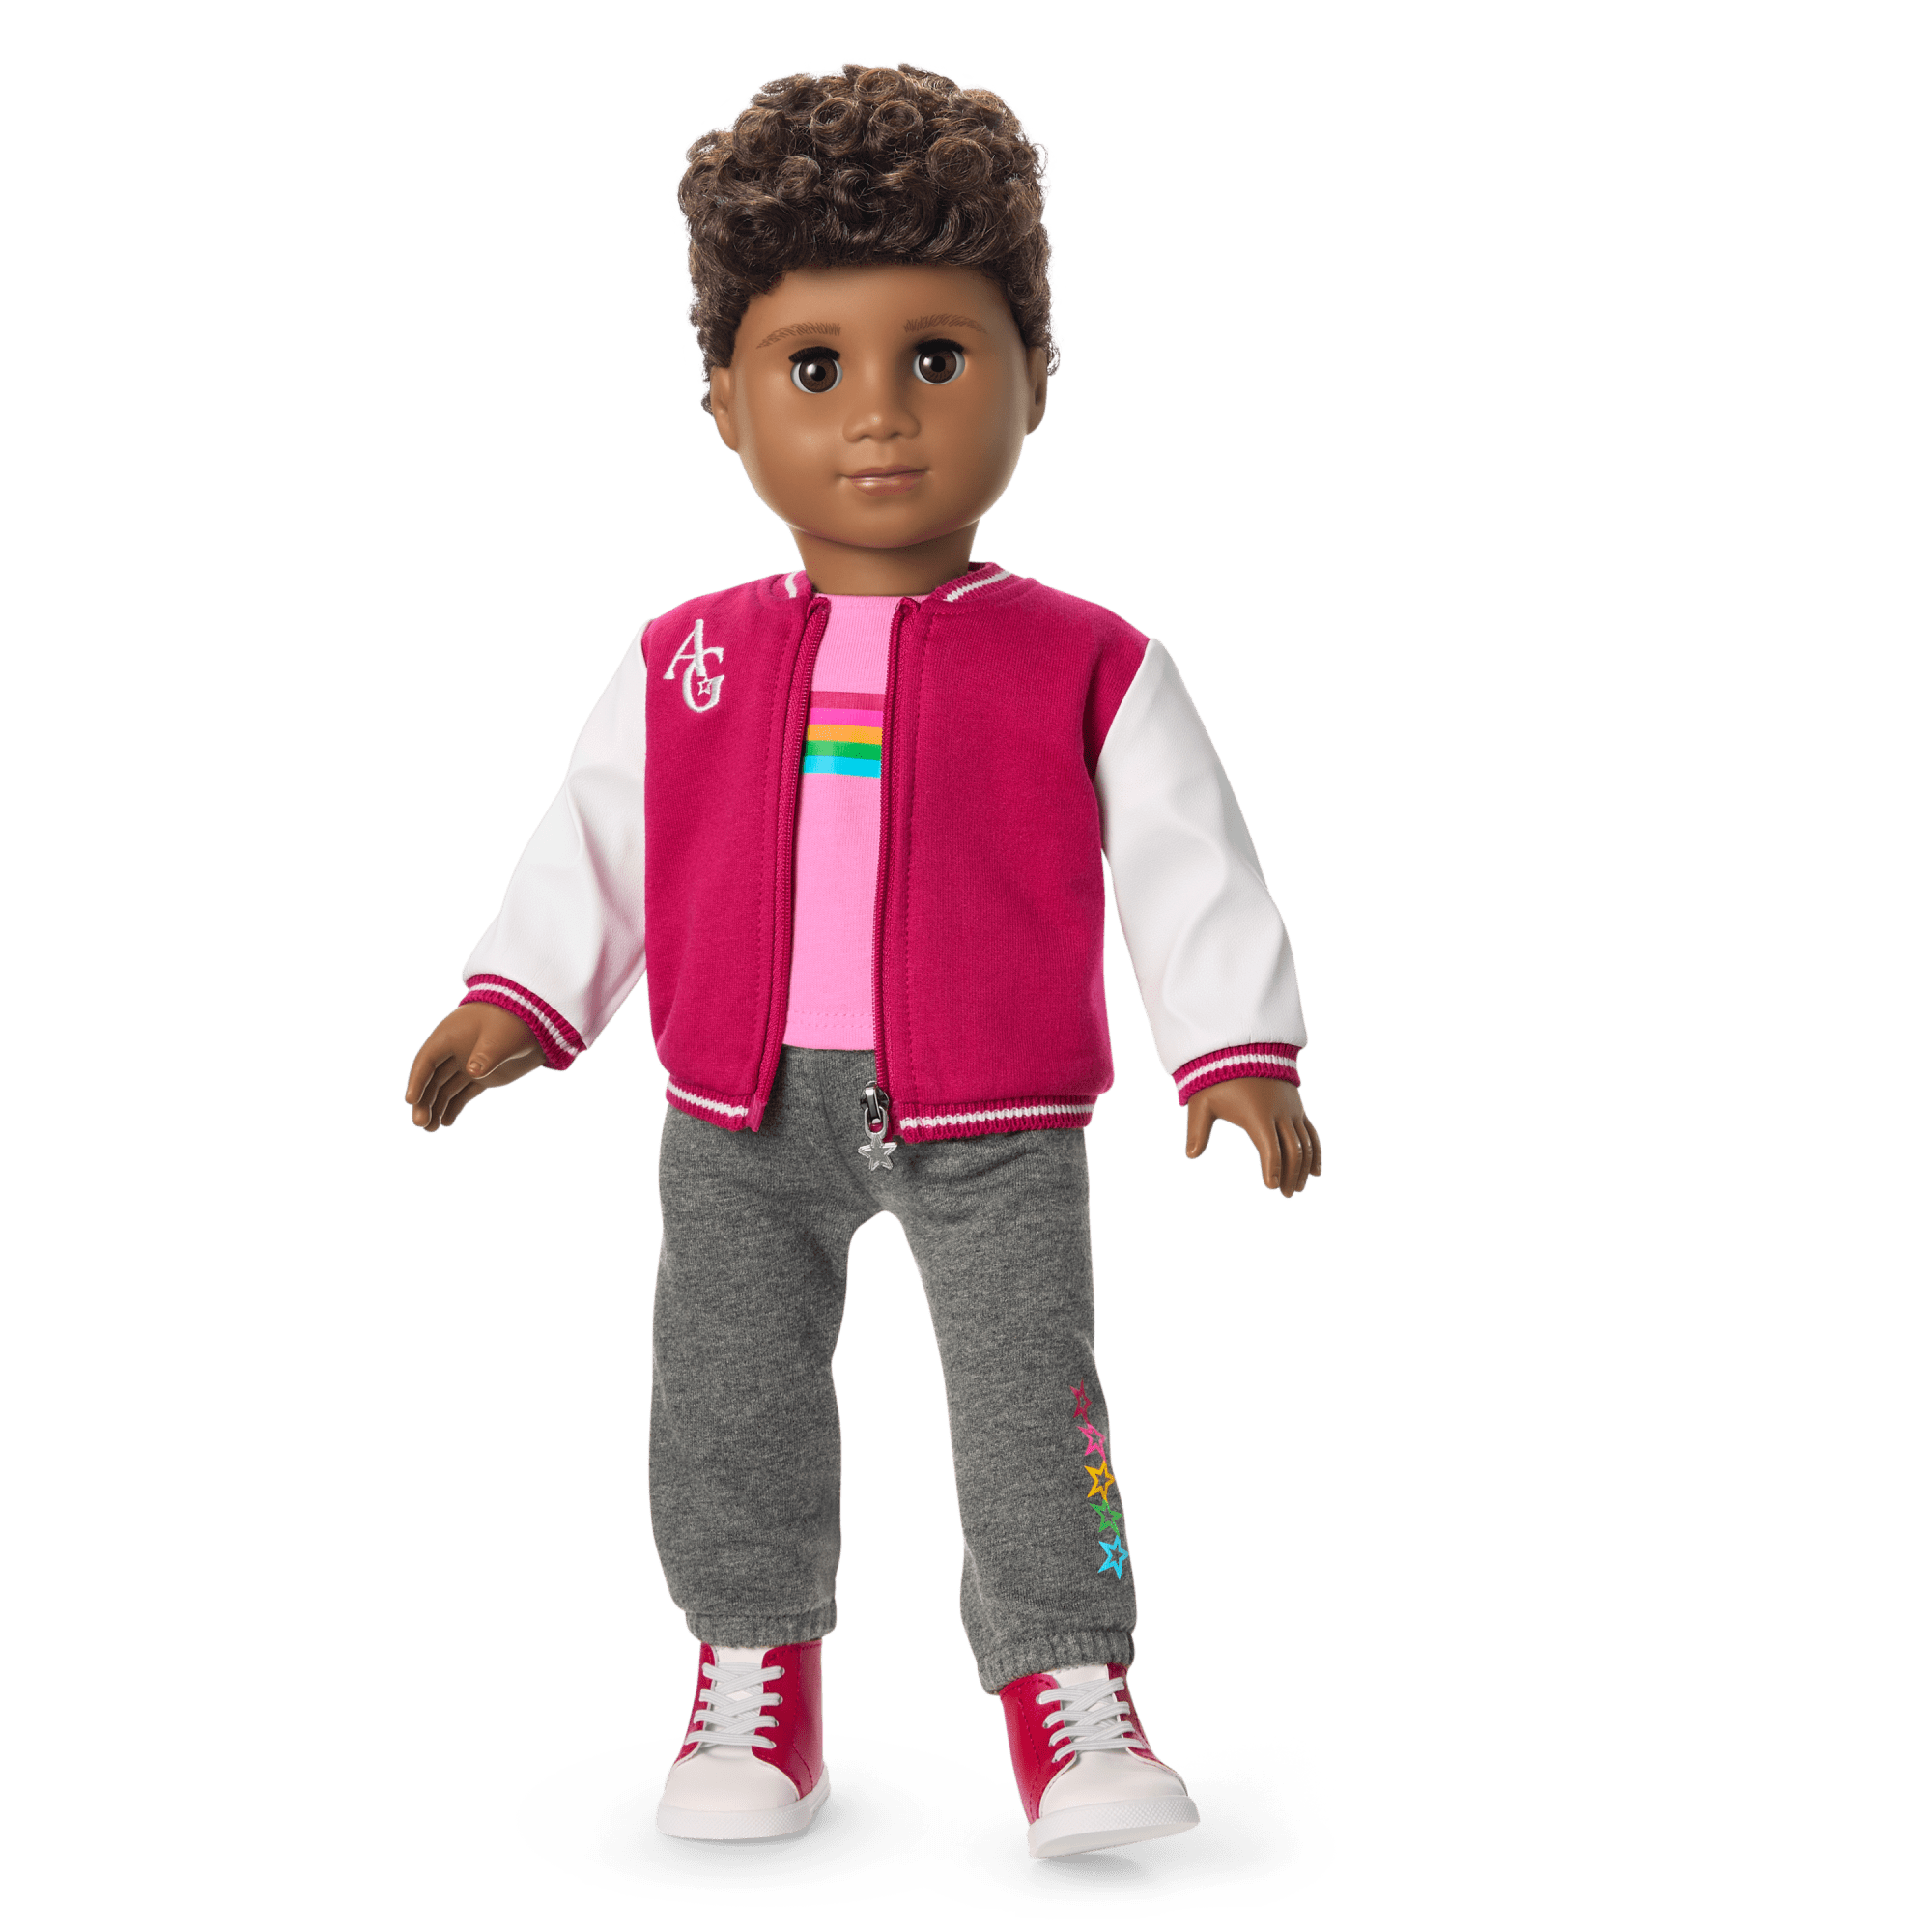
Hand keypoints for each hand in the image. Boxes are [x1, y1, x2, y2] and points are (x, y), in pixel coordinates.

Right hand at [404, 1002, 545, 1131]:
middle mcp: (453, 1051)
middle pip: (432, 1079)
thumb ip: (486, 1054)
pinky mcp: (483, 1076)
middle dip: (424, 1101)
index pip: (426, 1061)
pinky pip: (462, 1093)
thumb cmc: (513, 1021)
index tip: (411, 1101)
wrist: (537, 1021)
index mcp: (450, 1036)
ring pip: (444, 1089)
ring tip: (432, 1129)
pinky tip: (447, 1122)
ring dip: (436, 1108)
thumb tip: (472, 1072)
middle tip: (422, 1124)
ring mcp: (468, 1064)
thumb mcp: (500, 1036)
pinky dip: (454, 1107)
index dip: (417, 1081)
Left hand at [1184, 1077, 1322, 1198]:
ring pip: (1306, 1144)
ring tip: (1299, 1187)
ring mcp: (1291, 1109)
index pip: (1272, 1150)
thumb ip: (1196, 1130)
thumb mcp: (1203, 1102)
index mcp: (1258, 1116)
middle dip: (1291, 1175)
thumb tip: (1190, 1154)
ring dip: (1305, 1168)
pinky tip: (1316, 1171)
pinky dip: (1315, 1151)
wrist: (1243, 1047)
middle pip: (1294, 1151)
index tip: (1272, 1187)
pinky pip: (1311, 1132)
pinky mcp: (1296, 1106)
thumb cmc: (1218, 1077)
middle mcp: (1280, 1114)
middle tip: (1286, 1194)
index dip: (1274, 1170)